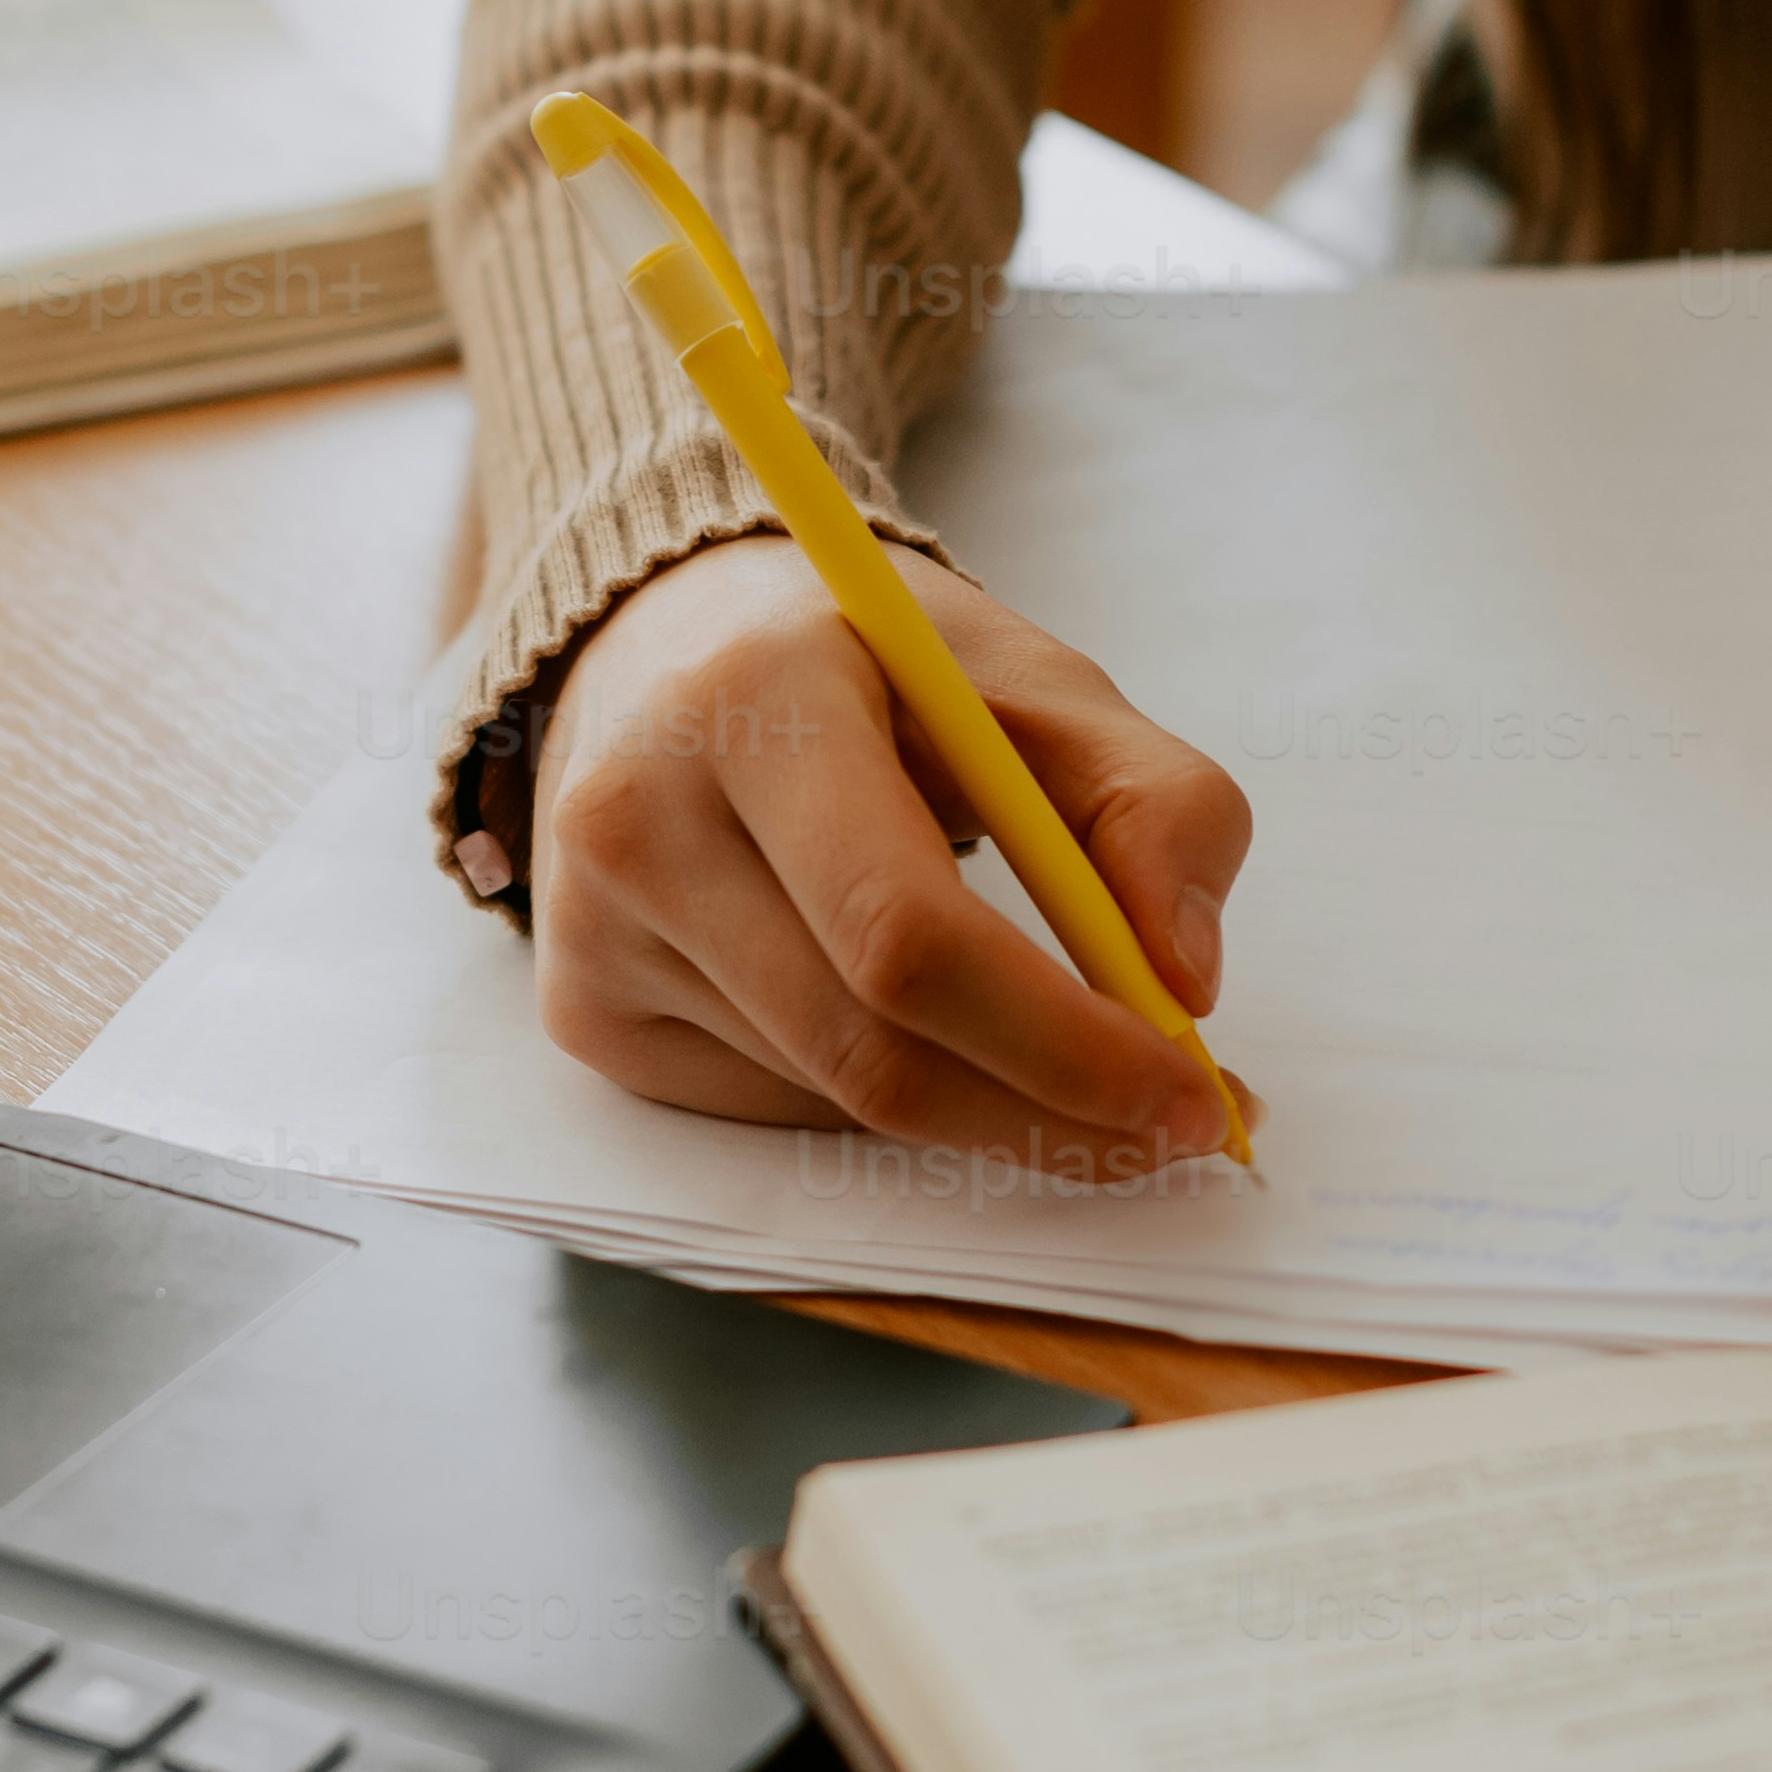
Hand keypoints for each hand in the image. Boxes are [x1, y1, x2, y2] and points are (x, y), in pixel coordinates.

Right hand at [524, 533, 1254, 1165]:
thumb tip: (1184, 981)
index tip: (1187, 1092)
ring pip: (832, 1095)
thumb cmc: (870, 665)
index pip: (907, 930)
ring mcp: (593, 926)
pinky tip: (910, 1017)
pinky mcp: (583, 1007)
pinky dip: (881, 1094)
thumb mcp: (1031, 681)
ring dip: (981, 1107)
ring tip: (1066, 1061)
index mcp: (758, 700)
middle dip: (1046, 1112)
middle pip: (869, 1046)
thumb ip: (1153, 801)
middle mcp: (640, 818)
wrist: (666, 640)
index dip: (1061, 1042)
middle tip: (1166, 1131)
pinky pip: (773, 1106)